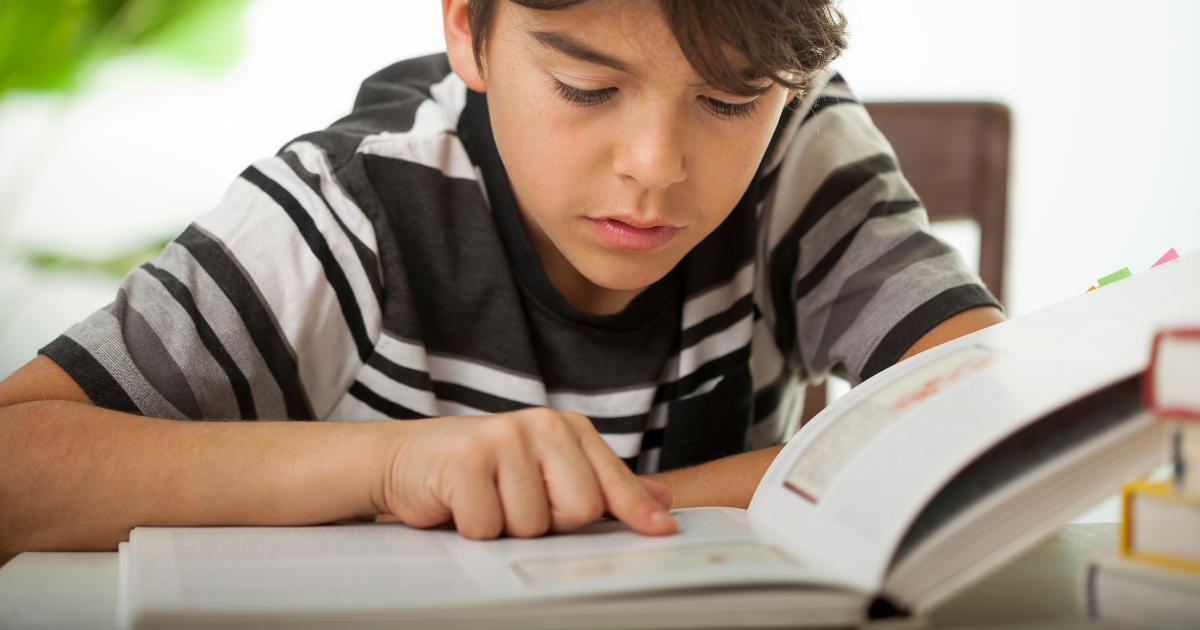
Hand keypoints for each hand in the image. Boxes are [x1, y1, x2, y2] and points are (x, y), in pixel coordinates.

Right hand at [380, 408, 676, 538]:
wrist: (407, 459)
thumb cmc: (481, 470)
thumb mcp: (545, 472)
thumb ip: (601, 484)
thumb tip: (661, 499)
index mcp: (565, 428)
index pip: (610, 479)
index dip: (636, 510)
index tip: (661, 531)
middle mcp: (540, 424)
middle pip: (580, 508)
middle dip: (550, 523)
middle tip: (517, 504)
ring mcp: (503, 437)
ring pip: (532, 525)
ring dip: (506, 527)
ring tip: (487, 501)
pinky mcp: (465, 459)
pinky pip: (489, 527)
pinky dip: (473, 529)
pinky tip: (461, 504)